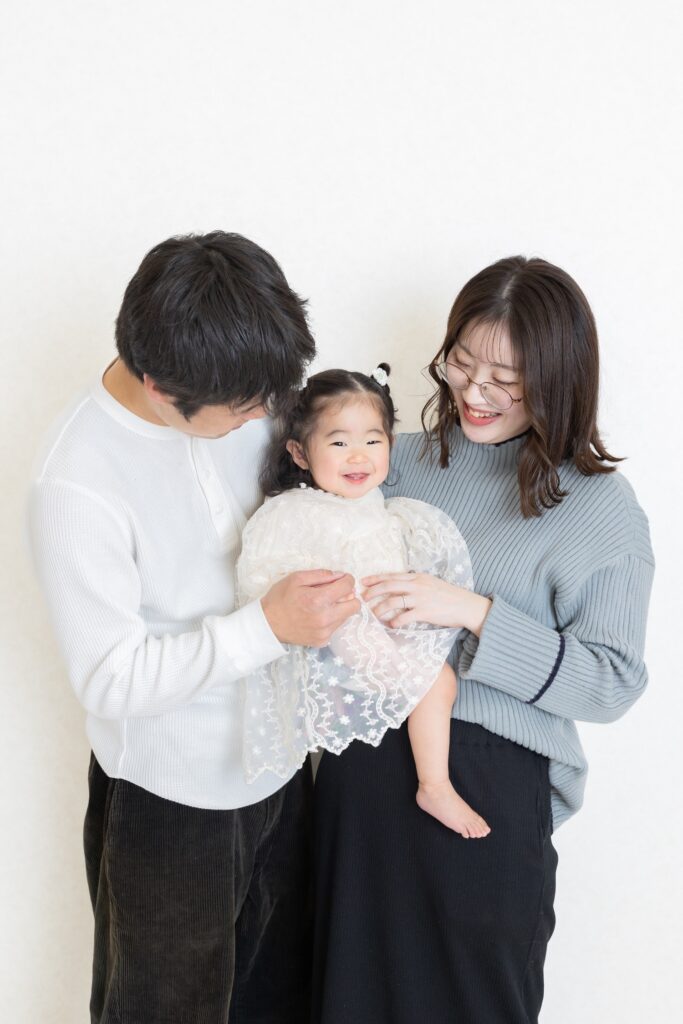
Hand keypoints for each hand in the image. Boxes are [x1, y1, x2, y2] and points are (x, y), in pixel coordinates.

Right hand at [262, 570, 359, 646]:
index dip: (347, 579)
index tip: (342, 579)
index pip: (348, 586)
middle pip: (355, 605)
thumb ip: (321, 574)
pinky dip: (331, 620)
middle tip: (336, 593)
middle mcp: (325, 618)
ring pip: (346, 616)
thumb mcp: (296, 578)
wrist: (267, 625)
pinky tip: (317, 616)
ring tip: (322, 605)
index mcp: (318, 600)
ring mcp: (325, 632)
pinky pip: (336, 627)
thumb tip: (340, 575)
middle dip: (348, 596)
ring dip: (340, 608)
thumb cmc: (280, 599)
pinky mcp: (322, 641)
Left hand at [361, 572, 491, 634]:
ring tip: (374, 614)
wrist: (466, 605)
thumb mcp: (431, 583)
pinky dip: (395, 622)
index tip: (363, 582)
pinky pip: (404, 617)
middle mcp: (417, 585)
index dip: (376, 578)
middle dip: (373, 592)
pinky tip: (391, 625)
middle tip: (363, 598)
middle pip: (389, 586)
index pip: (392, 575)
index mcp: (418, 577)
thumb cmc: (449, 595)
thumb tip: (399, 587)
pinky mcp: (425, 612)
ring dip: (380, 608)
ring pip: (393, 602)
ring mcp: (420, 598)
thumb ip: (415, 584)